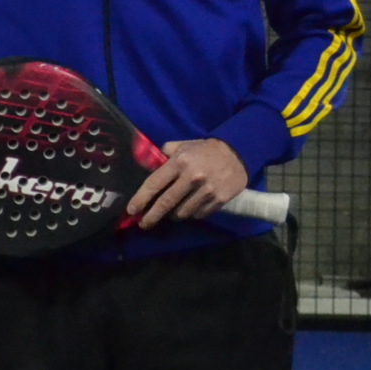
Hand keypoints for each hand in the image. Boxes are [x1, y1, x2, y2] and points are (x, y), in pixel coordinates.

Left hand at [128, 138, 249, 227]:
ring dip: (174, 215)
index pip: (154, 184)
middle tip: (144, 224)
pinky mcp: (219, 200)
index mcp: (179, 163)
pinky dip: (192, 214)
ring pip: (183, 212)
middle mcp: (191, 178)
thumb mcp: (184, 145)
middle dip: (152, 216)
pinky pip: (199, 214)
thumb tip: (150, 162)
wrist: (238, 153)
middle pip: (166, 202)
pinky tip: (190, 210)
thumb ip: (166, 153)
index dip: (141, 198)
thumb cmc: (205, 149)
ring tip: (170, 214)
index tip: (132, 210)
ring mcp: (206, 190)